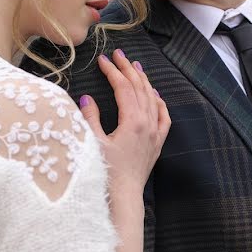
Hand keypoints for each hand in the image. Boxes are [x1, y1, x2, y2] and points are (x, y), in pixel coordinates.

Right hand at [79, 49, 169, 192]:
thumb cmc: (106, 173)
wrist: (124, 197)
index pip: (124, 88)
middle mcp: (147, 124)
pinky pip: (163, 117)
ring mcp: (155, 133)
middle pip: (140, 88)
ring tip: (136, 66)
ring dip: (144, 80)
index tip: (103, 60)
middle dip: (128, 69)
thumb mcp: (93, 144)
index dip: (113, 71)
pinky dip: (159, 102)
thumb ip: (90, 119)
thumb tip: (88, 98)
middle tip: (119, 54)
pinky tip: (155, 95)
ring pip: (152, 99)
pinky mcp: (157, 144)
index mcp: (132, 121)